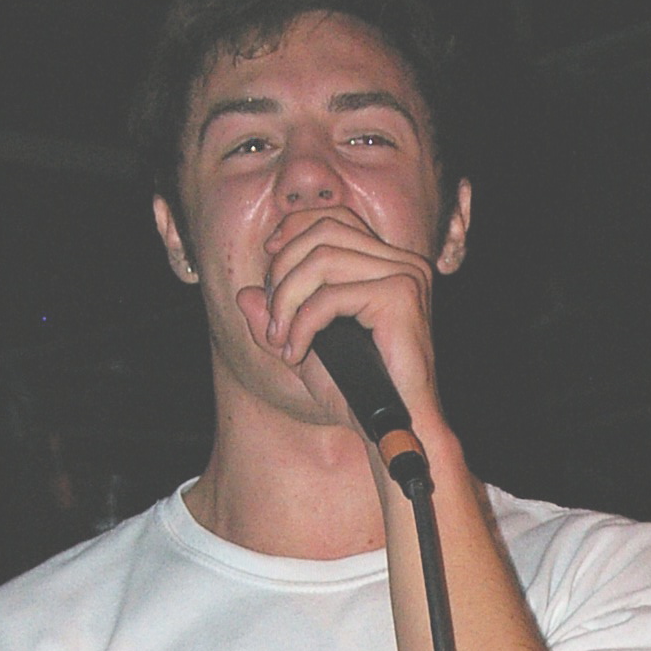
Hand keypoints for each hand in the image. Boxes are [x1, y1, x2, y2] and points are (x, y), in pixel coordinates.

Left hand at [237, 208, 444, 439]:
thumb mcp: (306, 353)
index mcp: (389, 264)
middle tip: (272, 319)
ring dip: (287, 300)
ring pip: (322, 259)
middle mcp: (402, 262)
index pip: (334, 220)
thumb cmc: (358, 395)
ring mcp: (405, 275)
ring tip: (280, 340)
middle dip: (283, 271)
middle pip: (323, 232)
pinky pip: (330, 296)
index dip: (293, 231)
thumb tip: (245, 294)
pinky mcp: (400, 296)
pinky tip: (296, 354)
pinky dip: (301, 324)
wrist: (394, 430)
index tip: (267, 262)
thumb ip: (277, 322)